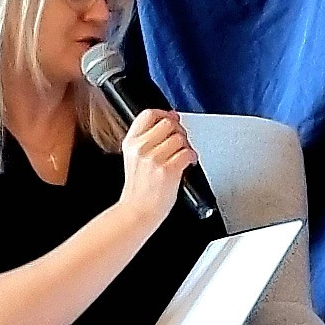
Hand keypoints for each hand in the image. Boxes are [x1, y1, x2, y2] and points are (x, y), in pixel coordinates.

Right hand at [117, 106, 197, 231]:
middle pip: (168, 123)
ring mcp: (154, 159)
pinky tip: (188, 163)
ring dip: (187, 146)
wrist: (138, 211)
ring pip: (180, 138)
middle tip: (181, 141)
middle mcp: (141, 148)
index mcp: (131, 143)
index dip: (165, 113)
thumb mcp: (134, 157)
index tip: (173, 118)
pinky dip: (192, 157)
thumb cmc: (139, 188)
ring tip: (183, 155)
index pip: (149, 114)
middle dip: (179, 130)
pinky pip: (187, 153)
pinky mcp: (167, 170)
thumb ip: (147, 139)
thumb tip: (169, 119)